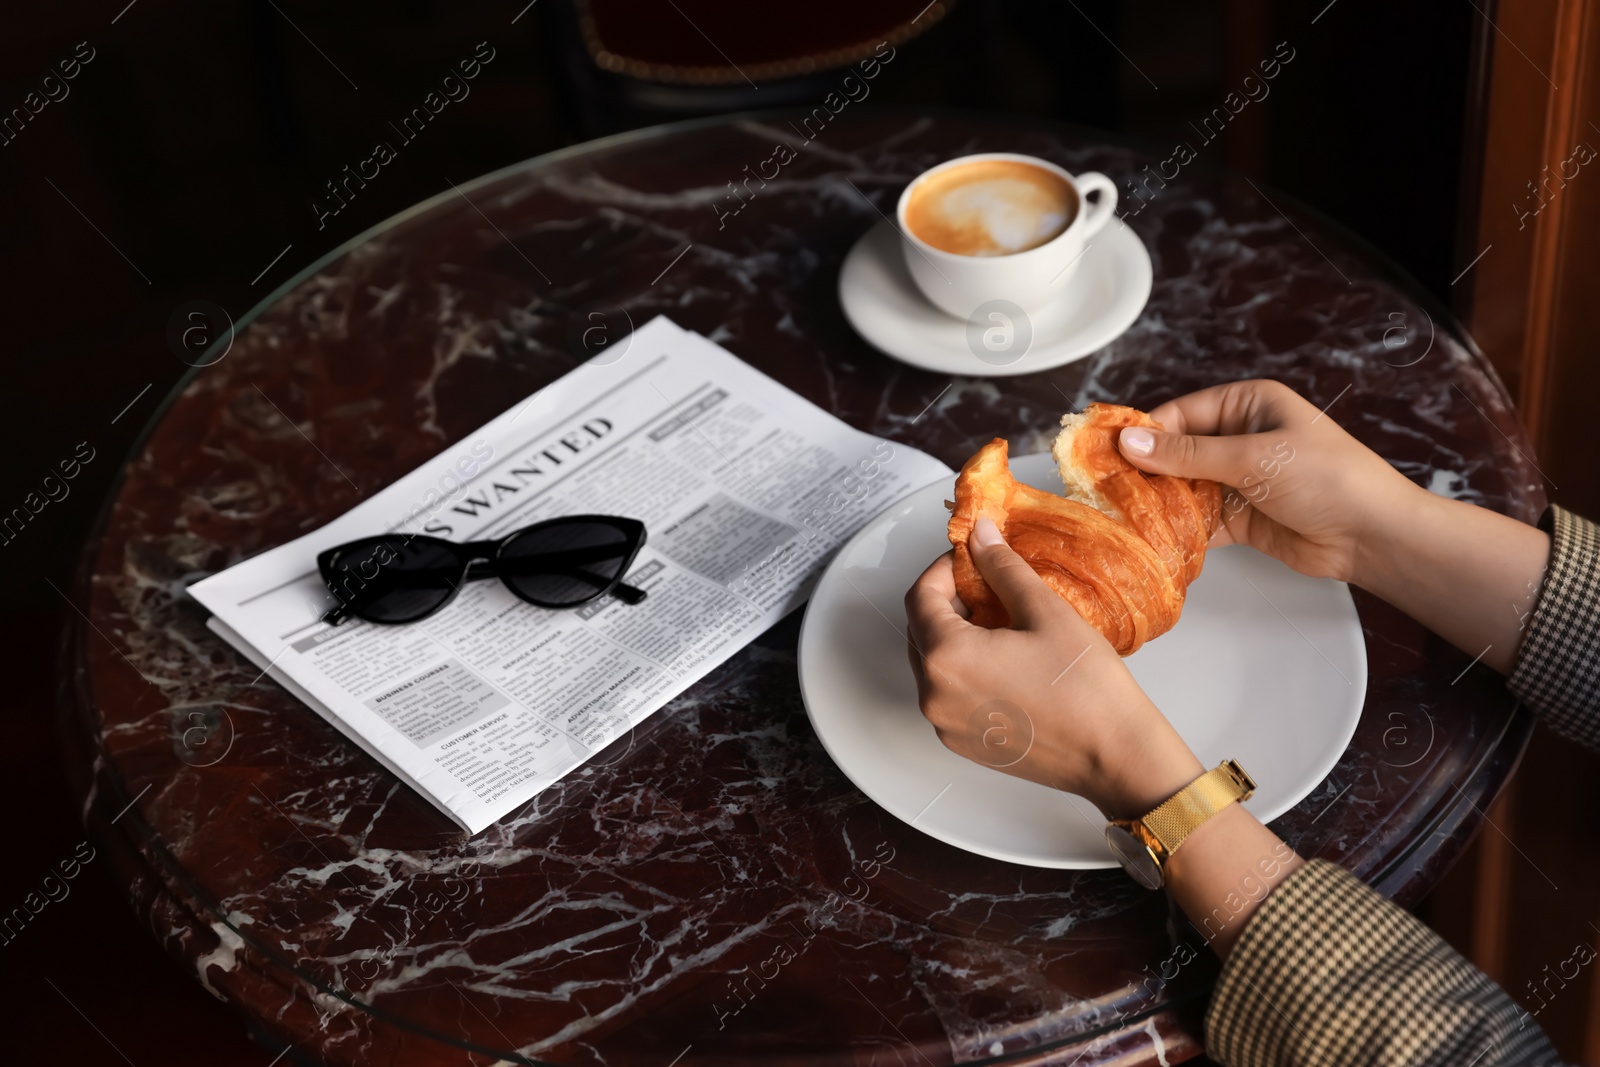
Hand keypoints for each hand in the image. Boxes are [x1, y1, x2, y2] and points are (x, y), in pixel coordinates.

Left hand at [904, 517, 1203, 818]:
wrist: (1115, 755)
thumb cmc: (1087, 688)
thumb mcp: (1044, 611)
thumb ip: (1002, 567)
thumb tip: (980, 534)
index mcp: (946, 658)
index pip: (920, 596)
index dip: (944, 569)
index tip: (973, 558)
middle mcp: (933, 696)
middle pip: (920, 631)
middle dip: (949, 601)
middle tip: (989, 587)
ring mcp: (945, 724)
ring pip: (933, 663)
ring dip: (956, 635)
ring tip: (1002, 623)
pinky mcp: (962, 743)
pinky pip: (948, 694)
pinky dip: (965, 669)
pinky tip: (1005, 660)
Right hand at [1115, 379, 1424, 586]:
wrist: (1373, 536)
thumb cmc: (1328, 478)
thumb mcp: (1253, 458)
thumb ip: (1187, 455)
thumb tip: (1129, 442)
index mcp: (1248, 405)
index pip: (1181, 414)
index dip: (1145, 434)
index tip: (1107, 453)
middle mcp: (1240, 438)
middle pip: (1177, 452)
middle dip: (1146, 471)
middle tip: (1104, 488)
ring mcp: (1239, 479)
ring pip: (1184, 487)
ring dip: (1158, 502)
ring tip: (1119, 515)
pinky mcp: (1240, 518)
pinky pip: (1198, 519)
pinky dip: (1177, 528)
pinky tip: (1151, 536)